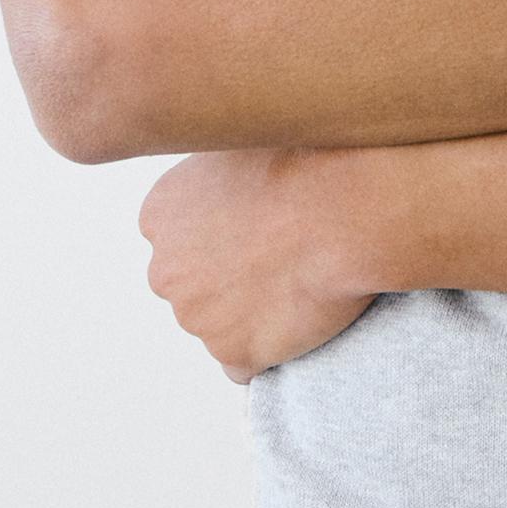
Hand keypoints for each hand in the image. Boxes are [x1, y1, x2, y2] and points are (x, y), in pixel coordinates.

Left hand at [136, 147, 378, 382]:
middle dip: (225, 277)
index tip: (253, 229)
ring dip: (249, 312)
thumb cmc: (306, 163)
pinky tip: (299, 317)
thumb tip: (229, 185)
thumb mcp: (242, 143)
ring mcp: (196, 316)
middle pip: (190, 284)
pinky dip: (267, 349)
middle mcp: (165, 268)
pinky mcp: (232, 353)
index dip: (218, 235)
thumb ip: (215, 175)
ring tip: (300, 281)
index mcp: (160, 213)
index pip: (174, 238)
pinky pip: (244, 364)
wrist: (346, 209)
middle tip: (280, 256)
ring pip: (217, 323)